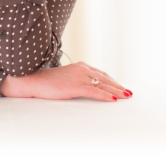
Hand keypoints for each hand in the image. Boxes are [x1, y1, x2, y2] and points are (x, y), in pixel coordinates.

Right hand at [1, 61, 132, 101]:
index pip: (101, 73)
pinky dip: (106, 95)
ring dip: (116, 90)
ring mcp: (79, 77)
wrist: (35, 80)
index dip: (112, 80)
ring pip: (103, 84)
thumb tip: (86, 87)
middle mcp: (82, 69)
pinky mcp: (75, 86)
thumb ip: (77, 80)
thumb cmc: (49, 81)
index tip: (120, 86)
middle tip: (129, 93)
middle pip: (105, 78)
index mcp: (80, 66)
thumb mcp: (66, 78)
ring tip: (126, 96)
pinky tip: (114, 99)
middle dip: (118, 85)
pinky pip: (94, 91)